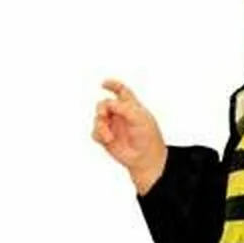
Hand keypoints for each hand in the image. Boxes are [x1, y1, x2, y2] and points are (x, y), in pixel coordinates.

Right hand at [92, 78, 167, 192]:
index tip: (104, 84)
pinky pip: (95, 132)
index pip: (121, 91)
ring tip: (109, 136)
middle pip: (104, 104)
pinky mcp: (106, 138)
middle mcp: (120, 115)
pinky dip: (99, 134)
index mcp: (131, 106)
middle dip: (101, 108)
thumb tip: (107, 103)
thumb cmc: (148, 138)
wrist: (146, 159)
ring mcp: (113, 126)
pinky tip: (108, 140)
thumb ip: (123, 107)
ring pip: (97, 118)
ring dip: (101, 125)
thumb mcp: (140, 117)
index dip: (112, 85)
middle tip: (103, 114)